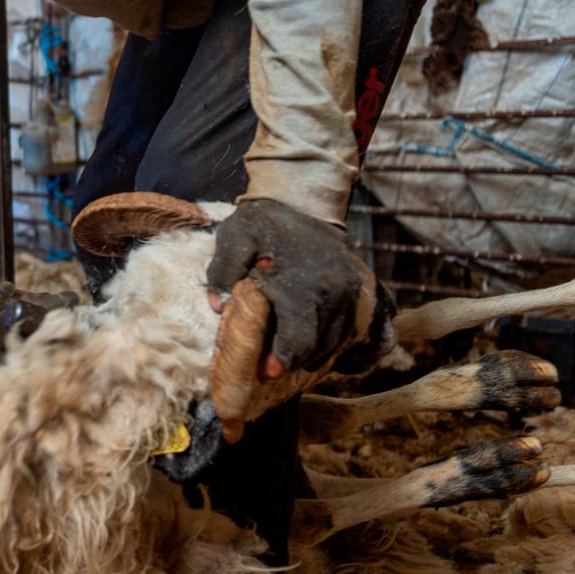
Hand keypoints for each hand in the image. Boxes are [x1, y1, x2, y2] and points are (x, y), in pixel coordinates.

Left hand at [204, 198, 369, 377]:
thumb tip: (219, 306)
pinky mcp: (356, 289)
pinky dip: (326, 341)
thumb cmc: (263, 222)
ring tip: (285, 357)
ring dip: (310, 353)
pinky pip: (345, 329)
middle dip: (292, 362)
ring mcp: (349, 291)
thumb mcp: (234, 237)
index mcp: (303, 284)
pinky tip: (305, 343)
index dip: (281, 361)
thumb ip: (223, 271)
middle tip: (269, 369)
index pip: (298, 340)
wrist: (302, 201)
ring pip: (333, 341)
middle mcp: (333, 291)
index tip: (265, 372)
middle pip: (317, 347)